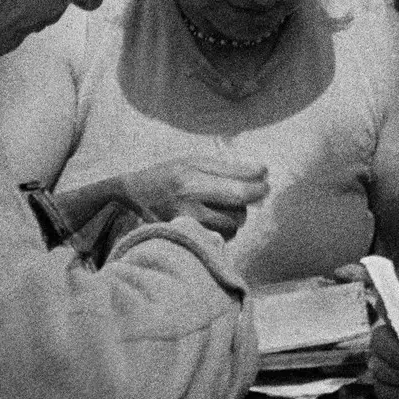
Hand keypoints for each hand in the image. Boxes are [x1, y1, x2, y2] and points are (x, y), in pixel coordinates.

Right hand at [124, 157, 268, 238]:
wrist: (134, 196)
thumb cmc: (168, 175)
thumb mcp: (193, 161)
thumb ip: (227, 168)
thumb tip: (263, 172)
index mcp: (191, 177)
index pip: (239, 185)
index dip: (259, 182)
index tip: (265, 178)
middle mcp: (189, 201)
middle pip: (240, 206)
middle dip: (253, 197)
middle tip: (257, 190)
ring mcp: (187, 222)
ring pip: (233, 223)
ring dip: (238, 213)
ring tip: (227, 203)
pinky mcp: (187, 237)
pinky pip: (222, 235)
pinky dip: (226, 227)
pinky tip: (216, 217)